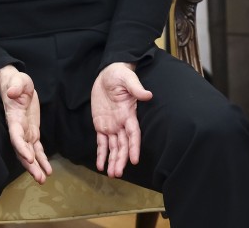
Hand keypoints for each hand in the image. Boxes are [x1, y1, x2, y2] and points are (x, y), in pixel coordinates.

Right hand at [0, 66, 51, 183]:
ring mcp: (25, 132)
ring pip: (30, 153)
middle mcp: (18, 129)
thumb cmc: (16, 82)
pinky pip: (37, 148)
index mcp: (14, 118)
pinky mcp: (32, 132)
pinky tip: (48, 170)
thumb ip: (16, 86)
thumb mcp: (18, 81)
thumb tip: (13, 92)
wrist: (16, 85)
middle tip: (39, 177)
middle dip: (30, 164)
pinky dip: (42, 159)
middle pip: (22, 150)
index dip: (21, 148)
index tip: (29, 158)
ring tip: (43, 179)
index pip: (16, 136)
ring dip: (36, 166)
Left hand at [91, 62, 152, 177]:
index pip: (133, 134)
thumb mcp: (127, 79)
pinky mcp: (101, 124)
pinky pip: (101, 142)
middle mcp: (121, 122)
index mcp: (128, 113)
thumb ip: (136, 88)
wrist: (107, 73)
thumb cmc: (119, 74)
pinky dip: (101, 154)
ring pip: (113, 147)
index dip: (134, 147)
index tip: (135, 160)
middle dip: (121, 159)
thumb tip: (148, 95)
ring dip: (113, 160)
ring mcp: (112, 125)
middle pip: (123, 145)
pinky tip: (100, 166)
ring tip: (111, 174)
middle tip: (117, 173)